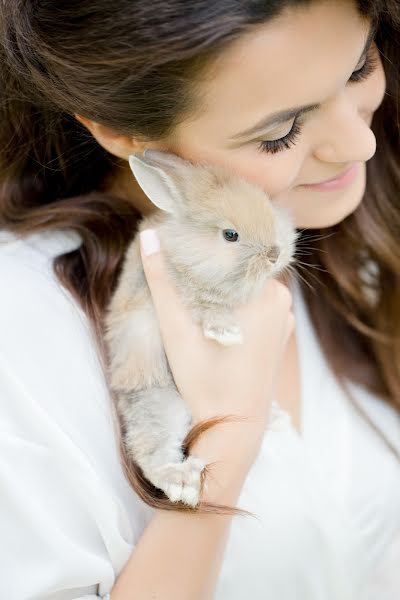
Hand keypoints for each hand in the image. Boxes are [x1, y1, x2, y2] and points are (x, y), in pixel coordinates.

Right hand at [140, 228, 294, 431]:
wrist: (233, 426)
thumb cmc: (205, 379)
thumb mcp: (177, 329)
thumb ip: (162, 281)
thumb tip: (150, 235)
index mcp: (264, 293)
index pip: (234, 253)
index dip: (208, 248)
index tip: (185, 244)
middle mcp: (281, 300)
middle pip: (241, 270)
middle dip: (214, 270)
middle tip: (184, 267)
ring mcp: (284, 319)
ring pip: (248, 288)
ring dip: (225, 288)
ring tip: (196, 290)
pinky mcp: (280, 335)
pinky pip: (258, 306)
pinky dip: (238, 305)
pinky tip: (214, 312)